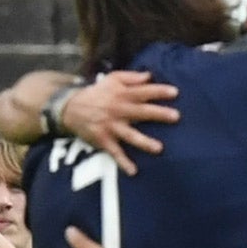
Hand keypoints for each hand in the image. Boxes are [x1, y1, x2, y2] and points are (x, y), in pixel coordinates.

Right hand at [59, 70, 179, 175]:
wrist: (70, 108)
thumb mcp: (112, 79)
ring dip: (144, 142)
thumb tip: (150, 75)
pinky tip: (133, 171)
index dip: (158, 91)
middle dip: (158, 114)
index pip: (143, 92)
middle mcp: (118, 110)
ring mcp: (111, 126)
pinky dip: (123, 162)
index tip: (175, 92)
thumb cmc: (98, 93)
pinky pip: (115, 153)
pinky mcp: (104, 140)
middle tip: (175, 116)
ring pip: (130, 135)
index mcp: (122, 94)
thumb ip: (131, 77)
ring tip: (159, 148)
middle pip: (141, 112)